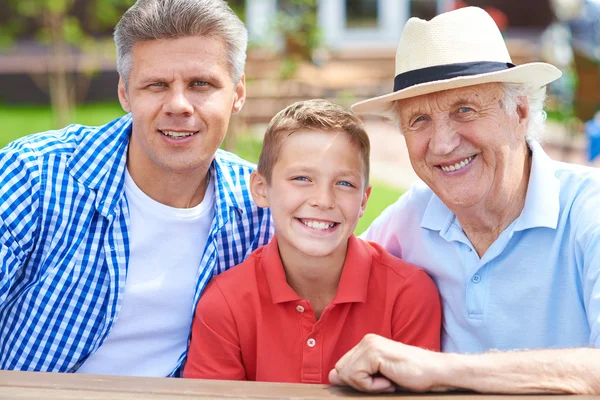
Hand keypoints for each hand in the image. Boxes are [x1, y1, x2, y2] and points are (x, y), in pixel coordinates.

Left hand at [329, 334, 447, 392]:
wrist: (435, 372)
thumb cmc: (411, 375)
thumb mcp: (378, 377)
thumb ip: (356, 374)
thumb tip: (332, 376)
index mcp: (366, 345)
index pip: (342, 366)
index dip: (356, 381)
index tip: (378, 382)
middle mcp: (366, 341)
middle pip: (341, 369)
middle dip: (359, 383)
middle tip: (383, 382)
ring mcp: (369, 344)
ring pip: (347, 374)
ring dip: (367, 385)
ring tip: (388, 380)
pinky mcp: (374, 352)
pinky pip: (358, 376)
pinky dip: (372, 385)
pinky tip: (389, 380)